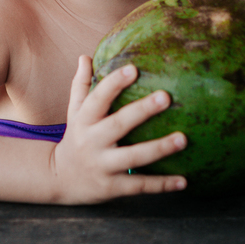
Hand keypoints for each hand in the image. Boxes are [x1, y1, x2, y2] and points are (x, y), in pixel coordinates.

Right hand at [48, 56, 187, 203]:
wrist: (60, 179)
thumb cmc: (76, 138)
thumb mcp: (74, 112)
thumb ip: (81, 85)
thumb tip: (85, 56)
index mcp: (84, 120)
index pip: (98, 98)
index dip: (114, 83)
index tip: (133, 69)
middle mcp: (92, 141)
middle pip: (118, 124)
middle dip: (142, 111)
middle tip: (166, 96)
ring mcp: (102, 165)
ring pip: (133, 157)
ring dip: (159, 148)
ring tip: (183, 139)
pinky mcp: (112, 187)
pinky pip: (139, 185)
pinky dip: (162, 185)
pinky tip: (184, 181)